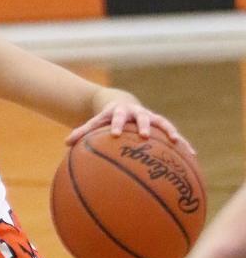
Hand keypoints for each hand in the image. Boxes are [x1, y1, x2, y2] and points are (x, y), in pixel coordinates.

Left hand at [66, 101, 195, 156]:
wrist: (122, 103)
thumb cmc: (106, 117)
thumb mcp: (94, 122)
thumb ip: (81, 132)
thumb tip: (65, 143)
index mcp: (120, 112)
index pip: (117, 117)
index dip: (117, 124)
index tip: (115, 134)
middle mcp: (138, 113)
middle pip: (143, 117)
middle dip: (144, 125)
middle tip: (144, 135)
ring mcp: (152, 118)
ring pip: (162, 123)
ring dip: (169, 132)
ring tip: (176, 142)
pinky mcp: (161, 125)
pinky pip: (173, 135)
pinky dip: (182, 143)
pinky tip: (192, 155)